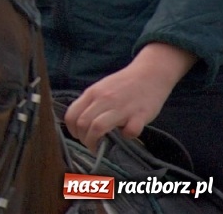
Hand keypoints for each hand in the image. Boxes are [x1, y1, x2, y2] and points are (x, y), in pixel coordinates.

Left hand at [64, 43, 194, 147]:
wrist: (150, 74)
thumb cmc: (123, 84)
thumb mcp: (101, 89)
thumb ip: (91, 104)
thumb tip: (82, 125)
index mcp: (92, 93)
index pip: (72, 115)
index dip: (72, 130)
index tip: (78, 137)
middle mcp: (104, 100)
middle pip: (83, 124)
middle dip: (84, 140)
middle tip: (91, 145)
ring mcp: (121, 107)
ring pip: (98, 127)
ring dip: (97, 142)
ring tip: (102, 148)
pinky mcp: (140, 115)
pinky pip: (130, 131)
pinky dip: (127, 137)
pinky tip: (128, 134)